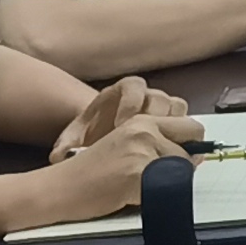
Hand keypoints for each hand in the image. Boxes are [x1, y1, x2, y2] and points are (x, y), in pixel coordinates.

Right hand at [20, 110, 202, 228]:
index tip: (183, 162)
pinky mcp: (136, 173)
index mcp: (143, 121)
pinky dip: (156, 198)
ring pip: (182, 170)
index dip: (193, 147)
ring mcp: (141, 151)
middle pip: (193, 148)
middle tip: (165, 179)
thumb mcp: (126, 145)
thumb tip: (196, 156)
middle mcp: (145, 130)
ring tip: (143, 188)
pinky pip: (166, 188)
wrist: (59, 188)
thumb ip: (156, 143)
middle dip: (186, 166)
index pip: (193, 127)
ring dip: (170, 183)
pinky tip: (133, 197)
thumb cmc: (91, 172)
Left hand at [50, 77, 197, 160]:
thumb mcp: (75, 138)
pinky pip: (187, 125)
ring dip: (174, 129)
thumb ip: (66, 145)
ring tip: (164, 150)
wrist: (104, 136)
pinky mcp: (174, 123)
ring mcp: (163, 108)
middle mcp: (146, 95)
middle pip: (161, 98)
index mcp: (122, 91)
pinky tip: (173, 157)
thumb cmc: (92, 134)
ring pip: (178, 109)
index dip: (131, 104)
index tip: (123, 123)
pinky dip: (183, 139)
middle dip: (158, 118)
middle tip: (151, 139)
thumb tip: (58, 156)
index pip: (133, 87)